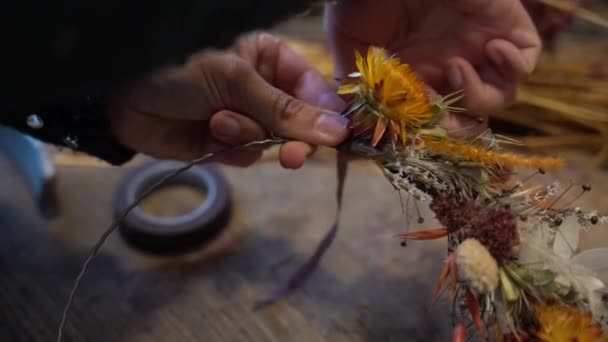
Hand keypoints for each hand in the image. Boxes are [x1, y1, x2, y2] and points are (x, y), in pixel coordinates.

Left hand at [108, 32, 348, 168]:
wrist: (119, 96)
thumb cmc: (178, 68)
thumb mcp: (236, 80)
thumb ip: (286, 109)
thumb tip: (338, 132)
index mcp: (270, 59)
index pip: (314, 89)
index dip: (326, 115)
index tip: (337, 139)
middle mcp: (261, 89)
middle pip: (300, 122)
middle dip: (293, 137)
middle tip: (292, 156)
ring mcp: (243, 117)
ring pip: (272, 142)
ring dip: (248, 137)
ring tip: (218, 123)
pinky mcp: (223, 143)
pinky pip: (247, 156)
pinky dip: (231, 149)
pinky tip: (208, 133)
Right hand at [325, 0, 540, 134]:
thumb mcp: (350, 41)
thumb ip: (352, 83)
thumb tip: (352, 124)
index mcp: (416, 74)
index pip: (432, 119)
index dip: (424, 129)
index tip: (410, 122)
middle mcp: (448, 65)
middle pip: (469, 117)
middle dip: (455, 125)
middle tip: (437, 110)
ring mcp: (479, 48)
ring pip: (499, 96)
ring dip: (478, 95)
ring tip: (455, 65)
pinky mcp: (506, 27)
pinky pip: (527, 62)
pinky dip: (514, 65)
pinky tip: (490, 47)